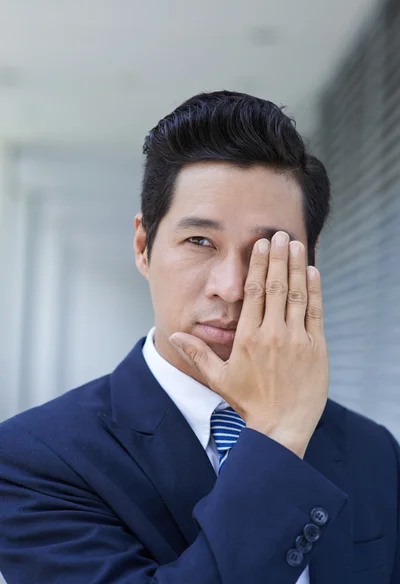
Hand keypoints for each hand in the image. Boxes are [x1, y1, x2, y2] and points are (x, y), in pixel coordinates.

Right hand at [169, 231, 328, 458]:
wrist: (281, 427)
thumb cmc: (249, 402)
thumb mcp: (219, 378)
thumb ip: (197, 354)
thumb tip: (175, 336)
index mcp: (248, 337)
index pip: (253, 292)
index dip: (257, 265)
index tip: (260, 246)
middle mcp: (272, 334)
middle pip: (275, 287)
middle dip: (277, 258)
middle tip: (279, 235)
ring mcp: (297, 340)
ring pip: (296, 295)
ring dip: (296, 267)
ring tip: (295, 244)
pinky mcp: (316, 348)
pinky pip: (315, 312)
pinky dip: (314, 291)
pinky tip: (313, 272)